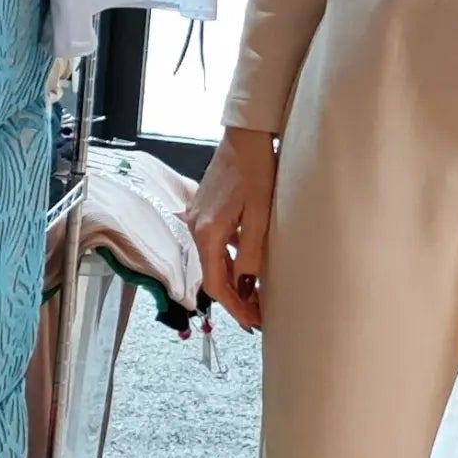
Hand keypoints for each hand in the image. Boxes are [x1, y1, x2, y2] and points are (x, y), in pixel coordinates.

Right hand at [187, 127, 277, 330]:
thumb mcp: (260, 214)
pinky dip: (231, 259)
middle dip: (235, 298)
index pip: (216, 285)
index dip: (235, 308)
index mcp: (207, 233)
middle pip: (212, 275)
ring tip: (257, 295)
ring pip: (215, 260)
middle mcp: (196, 228)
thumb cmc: (257, 169)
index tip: (253, 322)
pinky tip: (249, 263)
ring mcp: (199, 218)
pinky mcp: (206, 210)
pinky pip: (217, 244)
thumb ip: (252, 252)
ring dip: (234, 280)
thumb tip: (246, 286)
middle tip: (258, 314)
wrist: (247, 135)